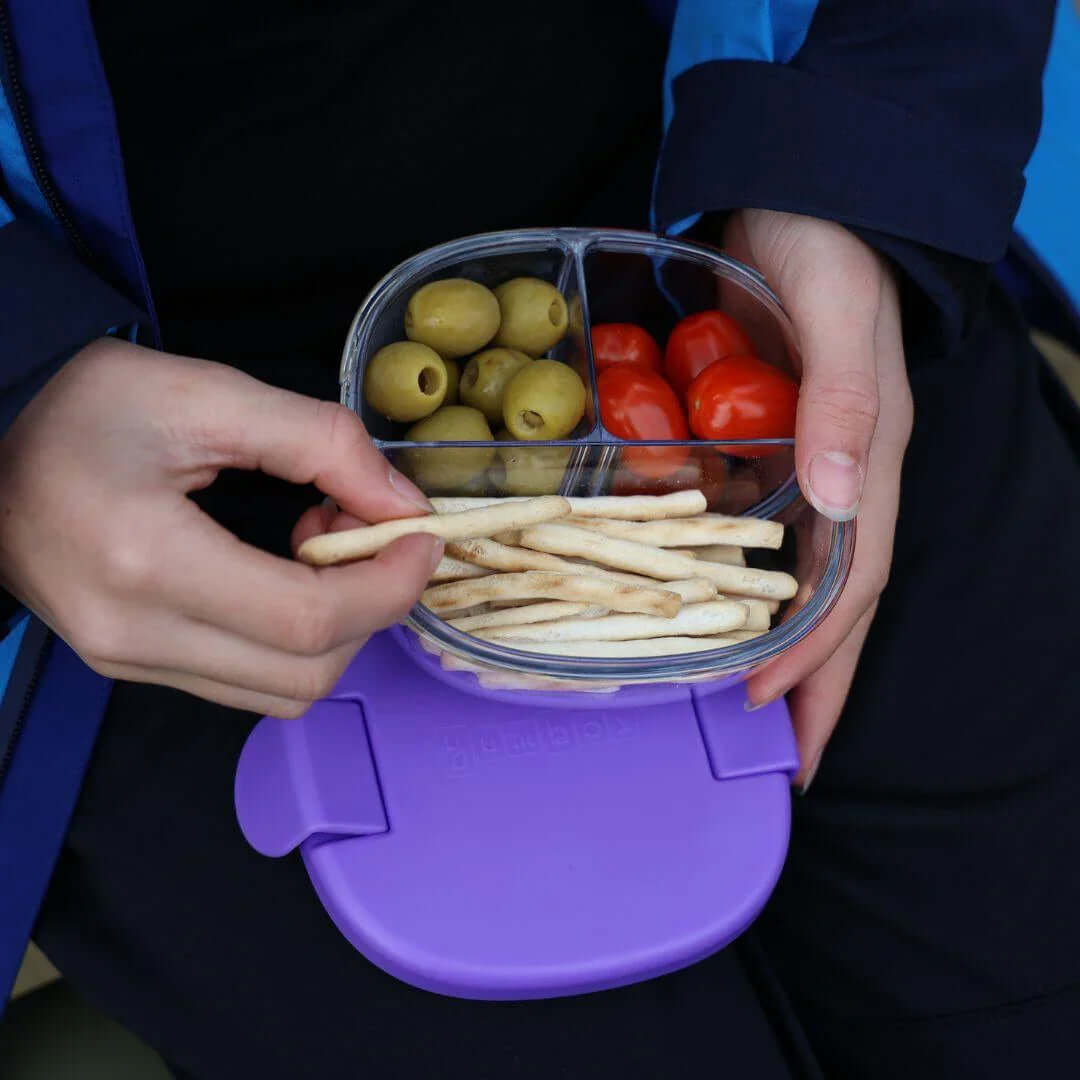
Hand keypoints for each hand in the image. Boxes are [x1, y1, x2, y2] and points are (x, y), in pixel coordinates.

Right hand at [0, 339, 441, 717]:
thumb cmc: (85, 408)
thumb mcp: (206, 393)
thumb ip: (320, 442)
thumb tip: (402, 506)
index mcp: (147, 560)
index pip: (308, 618)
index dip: (388, 585)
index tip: (420, 538)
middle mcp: (133, 634)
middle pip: (307, 673)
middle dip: (368, 606)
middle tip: (359, 529)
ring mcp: (128, 661)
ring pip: (284, 692)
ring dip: (335, 628)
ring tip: (313, 545)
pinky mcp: (131, 664)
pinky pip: (248, 683)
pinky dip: (293, 640)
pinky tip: (280, 572)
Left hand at [724, 210, 913, 788]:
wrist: (801, 194)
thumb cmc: (825, 248)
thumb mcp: (835, 317)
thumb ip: (840, 405)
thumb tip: (841, 506)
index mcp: (870, 460)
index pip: (852, 580)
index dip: (816, 650)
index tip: (768, 706)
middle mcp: (842, 475)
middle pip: (835, 597)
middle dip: (814, 676)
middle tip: (782, 752)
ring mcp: (804, 461)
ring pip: (796, 571)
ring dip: (776, 639)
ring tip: (745, 700)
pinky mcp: (765, 440)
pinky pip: (753, 525)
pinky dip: (736, 574)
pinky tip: (702, 601)